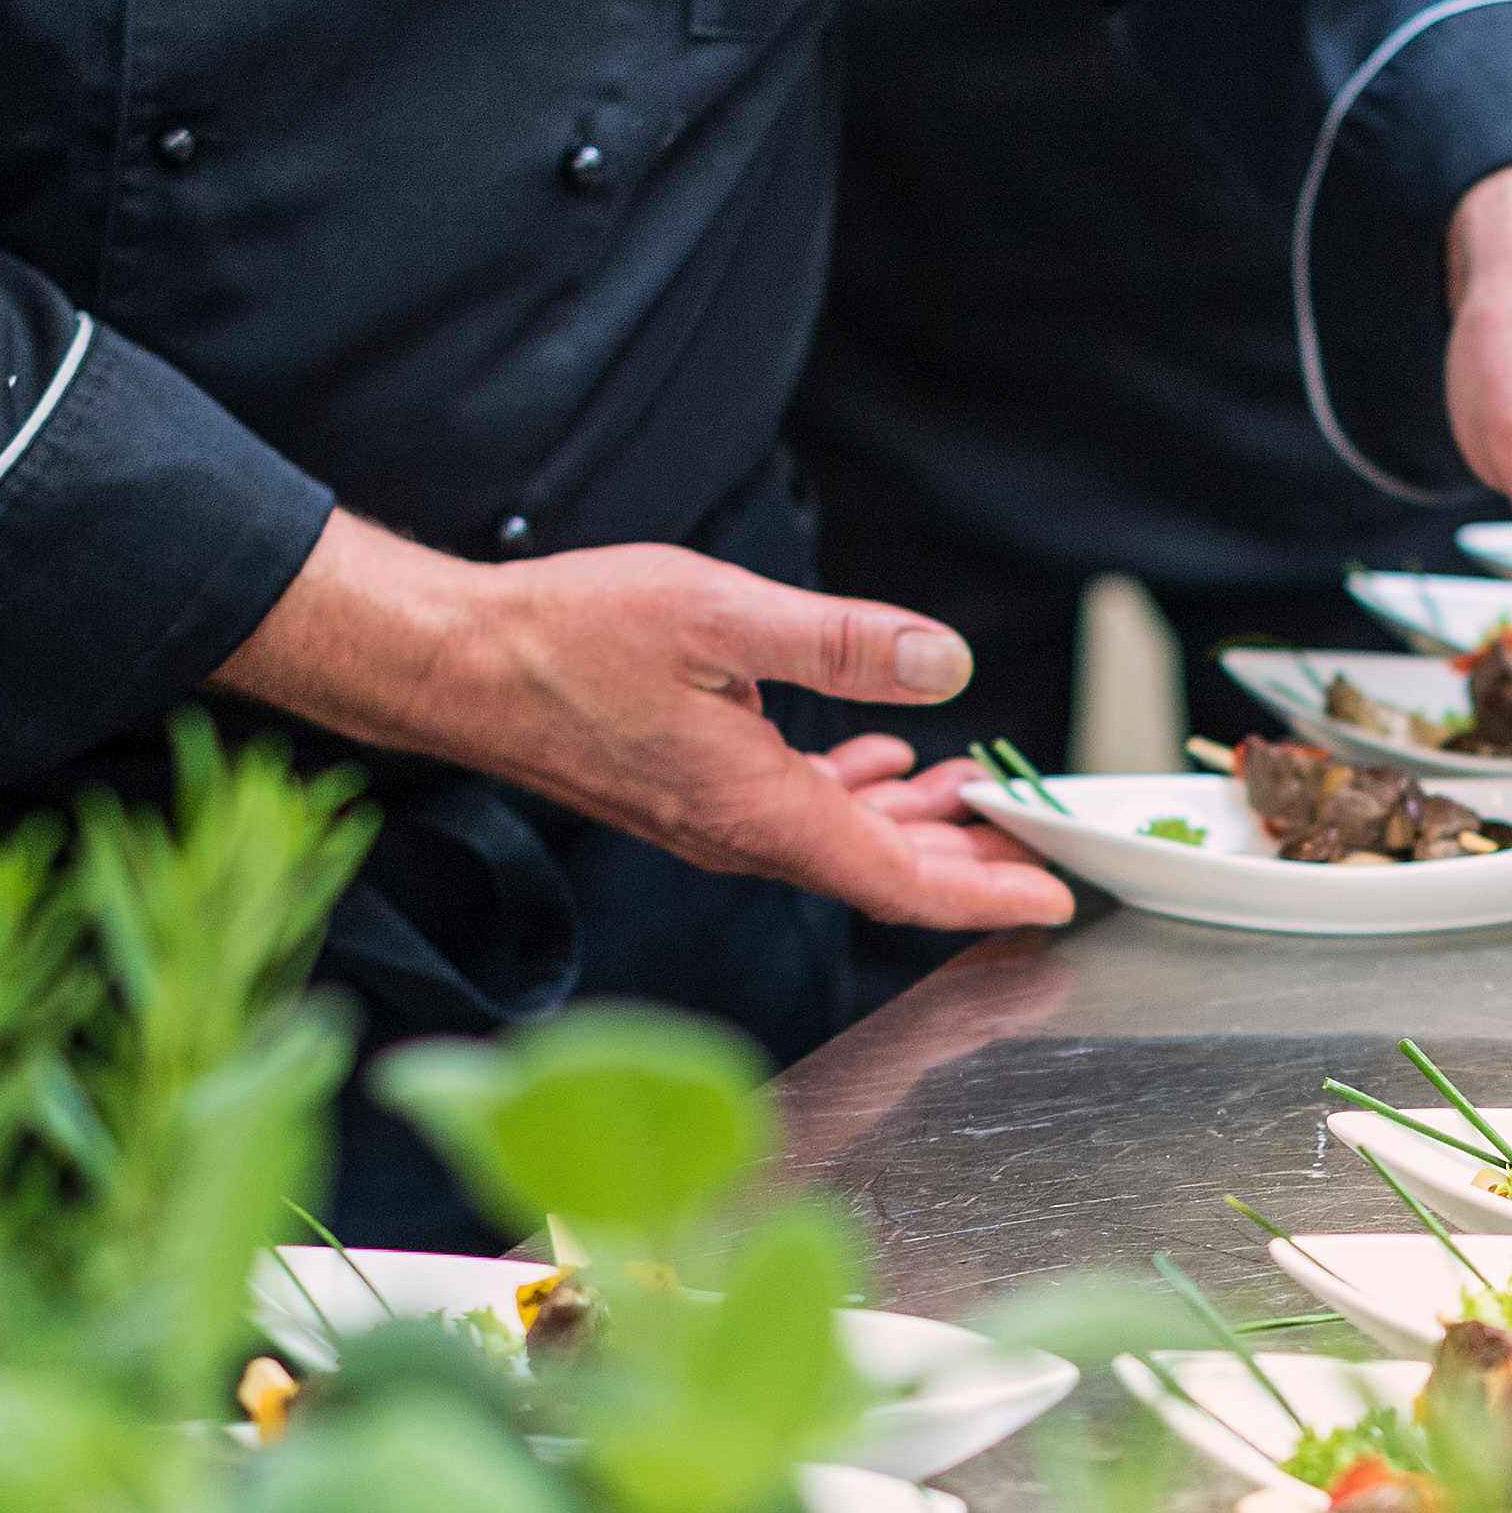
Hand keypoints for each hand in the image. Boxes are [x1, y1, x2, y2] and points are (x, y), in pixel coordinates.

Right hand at [211, 512, 1076, 930]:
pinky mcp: (690, 795)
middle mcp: (741, 836)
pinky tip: (885, 759)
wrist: (454, 664)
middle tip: (1045, 842)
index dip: (988, 893)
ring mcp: (713, 821)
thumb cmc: (566, 637)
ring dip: (916, 824)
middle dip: (972, 862)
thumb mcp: (722, 614)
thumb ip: (842, 643)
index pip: (902, 881)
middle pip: (884, 873)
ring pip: (842, 842)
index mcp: (761, 811)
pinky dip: (856, 794)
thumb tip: (945, 664)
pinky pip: (796, 813)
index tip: (1057, 898)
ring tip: (983, 794)